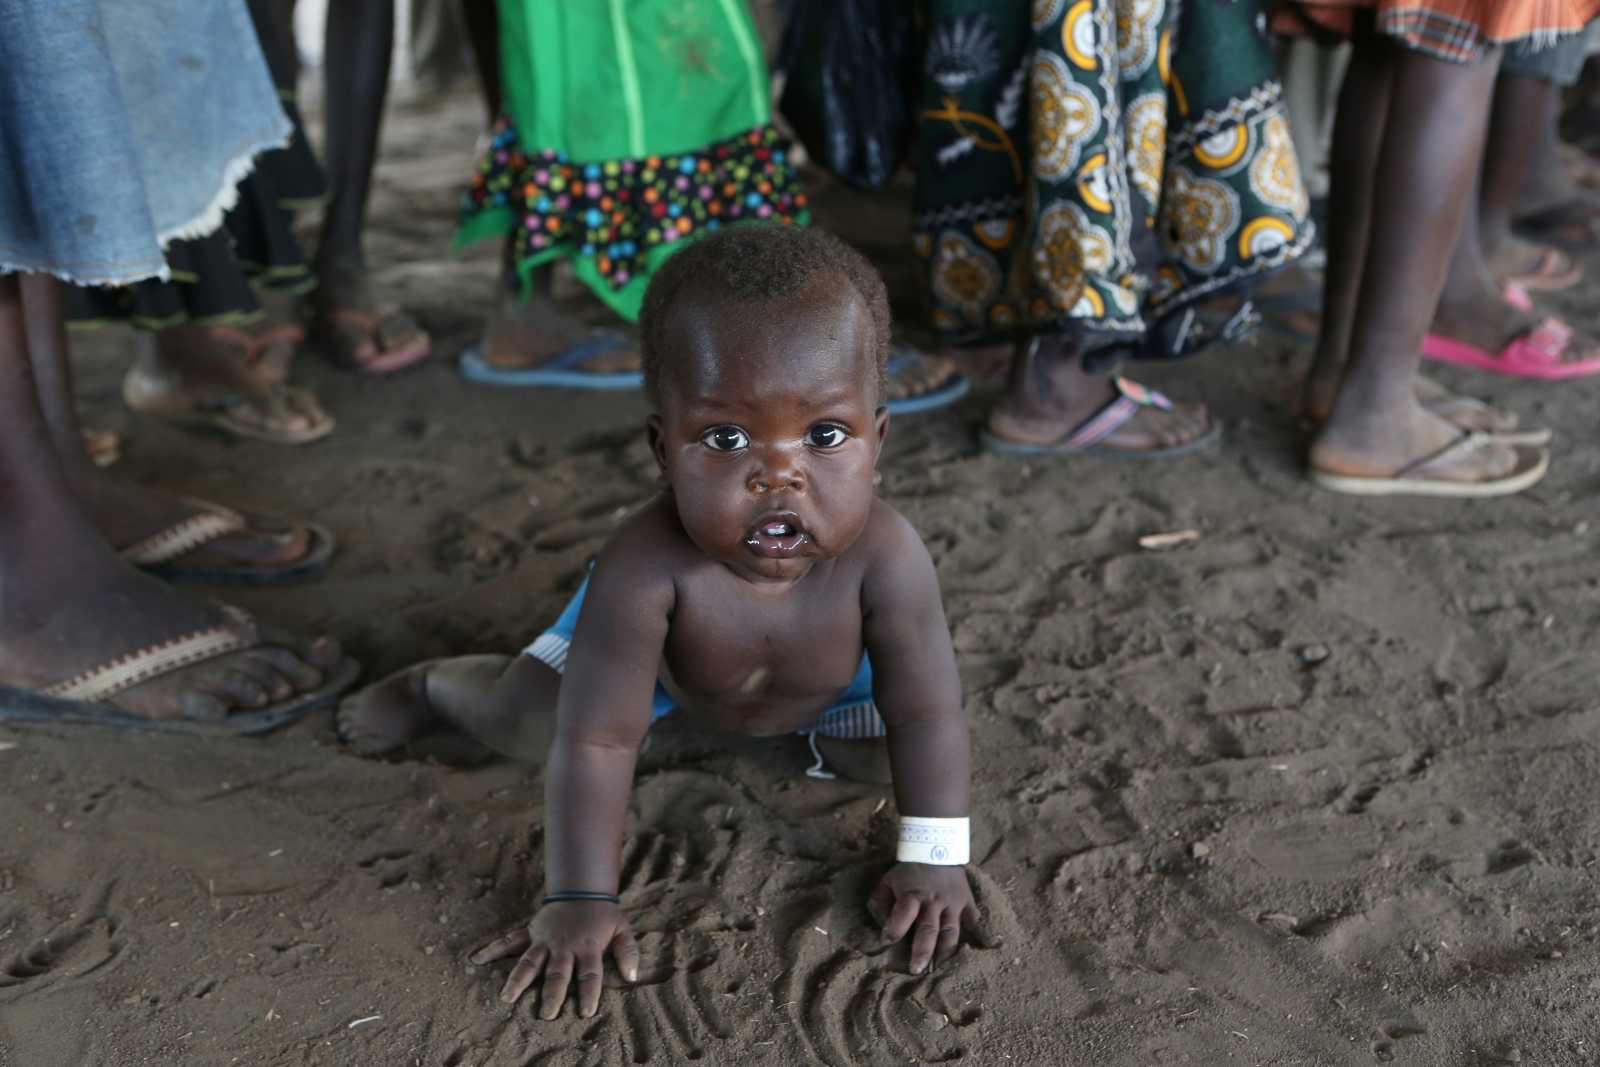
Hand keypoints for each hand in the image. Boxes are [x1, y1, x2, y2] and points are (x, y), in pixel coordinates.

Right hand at [471, 901, 639, 1017]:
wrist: (582, 888)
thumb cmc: (603, 915)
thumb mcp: (623, 930)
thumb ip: (629, 952)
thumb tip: (632, 977)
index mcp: (587, 947)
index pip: (589, 974)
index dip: (588, 994)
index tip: (584, 1012)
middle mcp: (564, 946)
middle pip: (557, 973)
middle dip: (552, 995)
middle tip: (545, 1015)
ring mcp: (545, 939)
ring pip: (529, 962)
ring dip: (518, 980)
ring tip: (506, 998)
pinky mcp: (532, 933)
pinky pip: (511, 941)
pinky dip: (494, 949)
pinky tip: (478, 959)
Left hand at [868, 863, 990, 974]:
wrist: (937, 847)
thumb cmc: (910, 871)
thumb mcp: (888, 880)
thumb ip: (881, 902)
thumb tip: (882, 929)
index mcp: (913, 894)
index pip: (904, 911)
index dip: (896, 926)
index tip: (888, 940)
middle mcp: (934, 901)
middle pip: (929, 928)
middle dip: (922, 951)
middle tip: (916, 970)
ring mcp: (953, 903)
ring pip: (951, 931)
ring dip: (945, 951)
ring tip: (941, 968)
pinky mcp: (967, 903)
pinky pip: (976, 920)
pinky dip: (984, 933)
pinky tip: (989, 946)